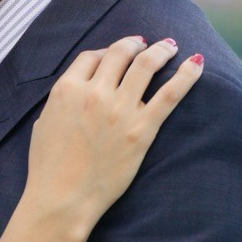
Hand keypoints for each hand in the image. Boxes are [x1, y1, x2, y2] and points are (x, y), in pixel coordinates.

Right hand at [26, 35, 202, 231]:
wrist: (62, 199)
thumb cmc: (48, 168)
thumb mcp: (44, 123)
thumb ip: (62, 101)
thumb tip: (77, 90)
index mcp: (67, 89)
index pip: (92, 56)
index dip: (105, 51)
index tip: (114, 54)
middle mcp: (94, 93)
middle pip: (119, 53)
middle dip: (134, 43)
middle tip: (145, 43)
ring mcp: (120, 110)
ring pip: (146, 65)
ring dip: (161, 50)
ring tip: (171, 45)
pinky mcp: (141, 130)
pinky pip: (170, 94)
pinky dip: (187, 74)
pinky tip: (198, 61)